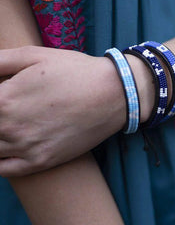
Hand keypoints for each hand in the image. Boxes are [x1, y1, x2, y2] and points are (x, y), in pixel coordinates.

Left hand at [0, 46, 129, 176]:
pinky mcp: (42, 161)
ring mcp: (26, 148)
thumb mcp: (35, 54)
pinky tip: (6, 147)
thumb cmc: (76, 71)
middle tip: (11, 106)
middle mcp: (9, 128)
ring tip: (11, 123)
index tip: (4, 95)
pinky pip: (3, 170)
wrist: (113, 93)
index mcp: (4, 99)